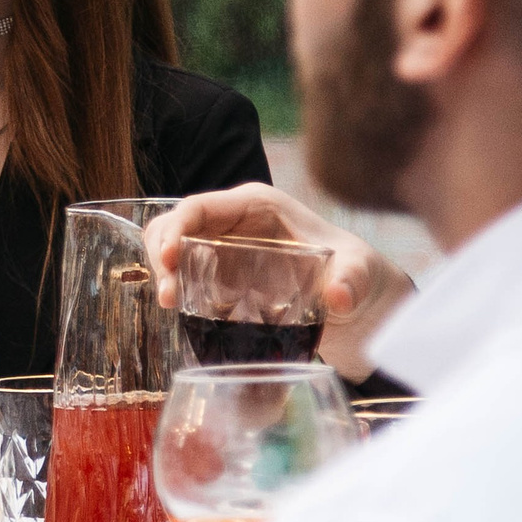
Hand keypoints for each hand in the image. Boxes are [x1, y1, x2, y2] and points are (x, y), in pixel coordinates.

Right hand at [144, 185, 414, 381]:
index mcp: (258, 206)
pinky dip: (178, 292)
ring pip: (174, 249)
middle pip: (176, 224)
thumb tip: (338, 297)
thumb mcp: (359, 274)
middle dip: (162, 254)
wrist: (359, 301)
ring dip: (165, 274)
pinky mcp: (223, 278)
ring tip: (172, 306)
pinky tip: (184, 316)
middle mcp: (235, 222)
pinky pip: (186, 277)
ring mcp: (225, 249)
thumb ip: (351, 281)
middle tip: (169, 296)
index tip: (170, 260)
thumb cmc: (357, 273)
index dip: (177, 228)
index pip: (200, 206)